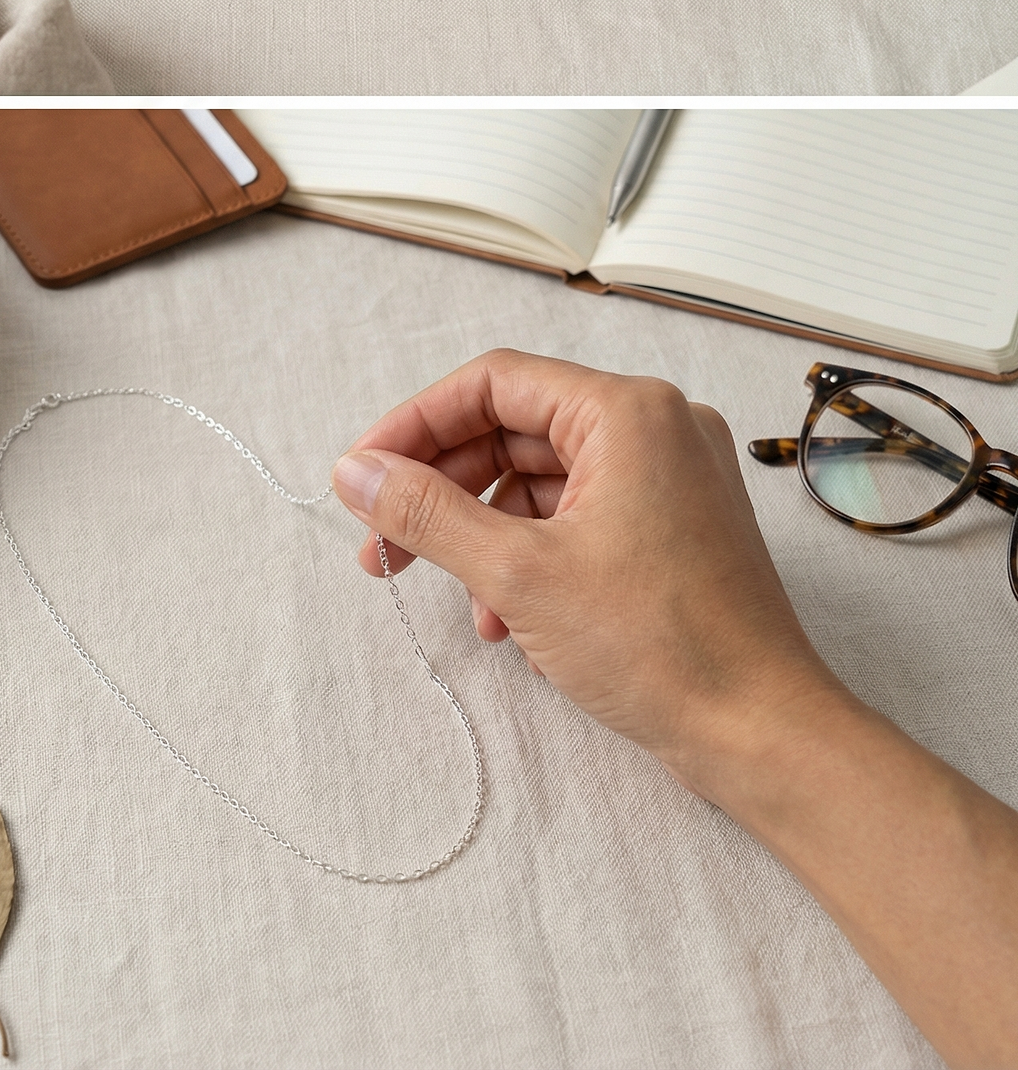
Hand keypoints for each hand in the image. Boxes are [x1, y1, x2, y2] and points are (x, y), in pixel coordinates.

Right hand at [330, 350, 838, 789]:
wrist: (763, 734)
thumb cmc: (661, 646)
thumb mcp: (518, 574)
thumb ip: (427, 514)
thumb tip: (354, 473)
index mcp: (628, 411)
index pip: (494, 383)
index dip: (415, 425)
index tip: (362, 474)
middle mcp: (655, 428)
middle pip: (515, 431)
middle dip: (443, 489)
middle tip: (383, 544)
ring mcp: (670, 479)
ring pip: (542, 481)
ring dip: (483, 534)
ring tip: (449, 598)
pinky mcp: (673, 529)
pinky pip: (577, 517)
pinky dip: (530, 558)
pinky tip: (506, 622)